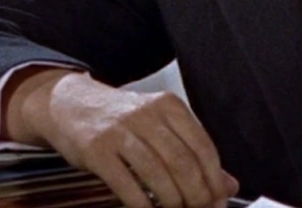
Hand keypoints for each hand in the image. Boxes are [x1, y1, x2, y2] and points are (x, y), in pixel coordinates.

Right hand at [12, 69, 238, 207]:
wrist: (73, 105)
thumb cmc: (124, 119)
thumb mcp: (161, 125)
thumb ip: (193, 152)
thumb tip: (228, 185)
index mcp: (170, 106)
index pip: (202, 145)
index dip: (214, 177)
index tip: (219, 199)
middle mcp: (148, 114)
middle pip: (182, 161)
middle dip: (196, 194)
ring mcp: (121, 131)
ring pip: (157, 173)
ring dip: (172, 202)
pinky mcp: (98, 150)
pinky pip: (126, 183)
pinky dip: (142, 204)